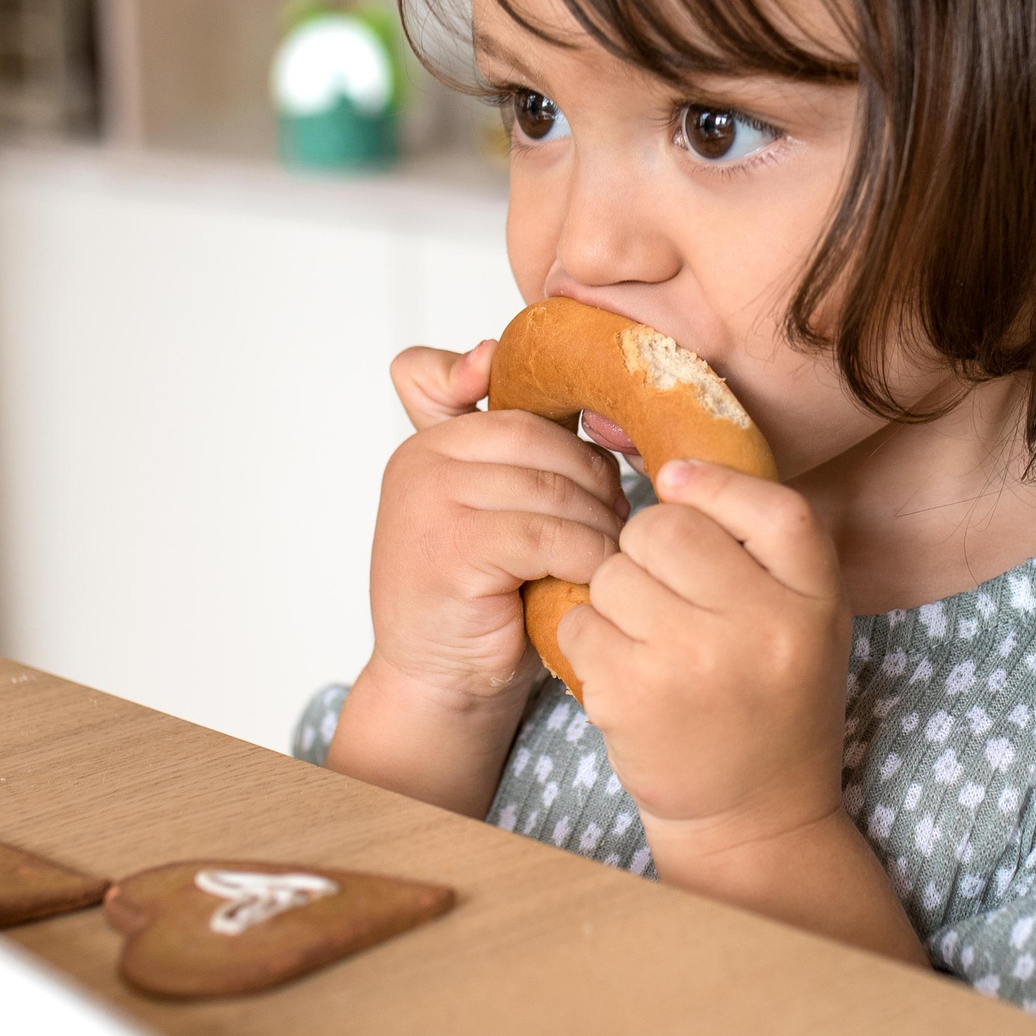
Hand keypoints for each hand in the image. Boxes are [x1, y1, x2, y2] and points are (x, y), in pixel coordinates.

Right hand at [364, 340, 626, 705]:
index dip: (547, 415)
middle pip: (538, 437)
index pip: (502, 394)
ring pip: (551, 488)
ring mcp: (429, 503)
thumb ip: (495, 445)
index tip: (575, 461)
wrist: (438, 684)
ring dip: (597, 523)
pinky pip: (549, 536)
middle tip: (616, 518)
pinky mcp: (453, 550)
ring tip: (609, 552)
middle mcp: (418, 462)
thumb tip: (494, 351)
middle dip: (592, 478)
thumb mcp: (487, 511)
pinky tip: (592, 578)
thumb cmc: (479, 600)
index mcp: (427, 443)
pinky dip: (587, 556)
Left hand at [558, 457, 850, 859]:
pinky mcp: (630, 695)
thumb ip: (763, 546)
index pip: (772, 506)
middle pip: (666, 527)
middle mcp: (760, 627)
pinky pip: (581, 623)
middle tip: (664, 591)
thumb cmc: (769, 699)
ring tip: (648, 638)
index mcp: (814, 601)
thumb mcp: (805, 619)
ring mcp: (691, 662)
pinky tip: (625, 672)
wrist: (751, 815)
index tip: (678, 486)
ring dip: (615, 597)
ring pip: (612, 572)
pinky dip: (589, 641)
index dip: (716, 485)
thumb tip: (672, 472)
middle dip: (647, 548)